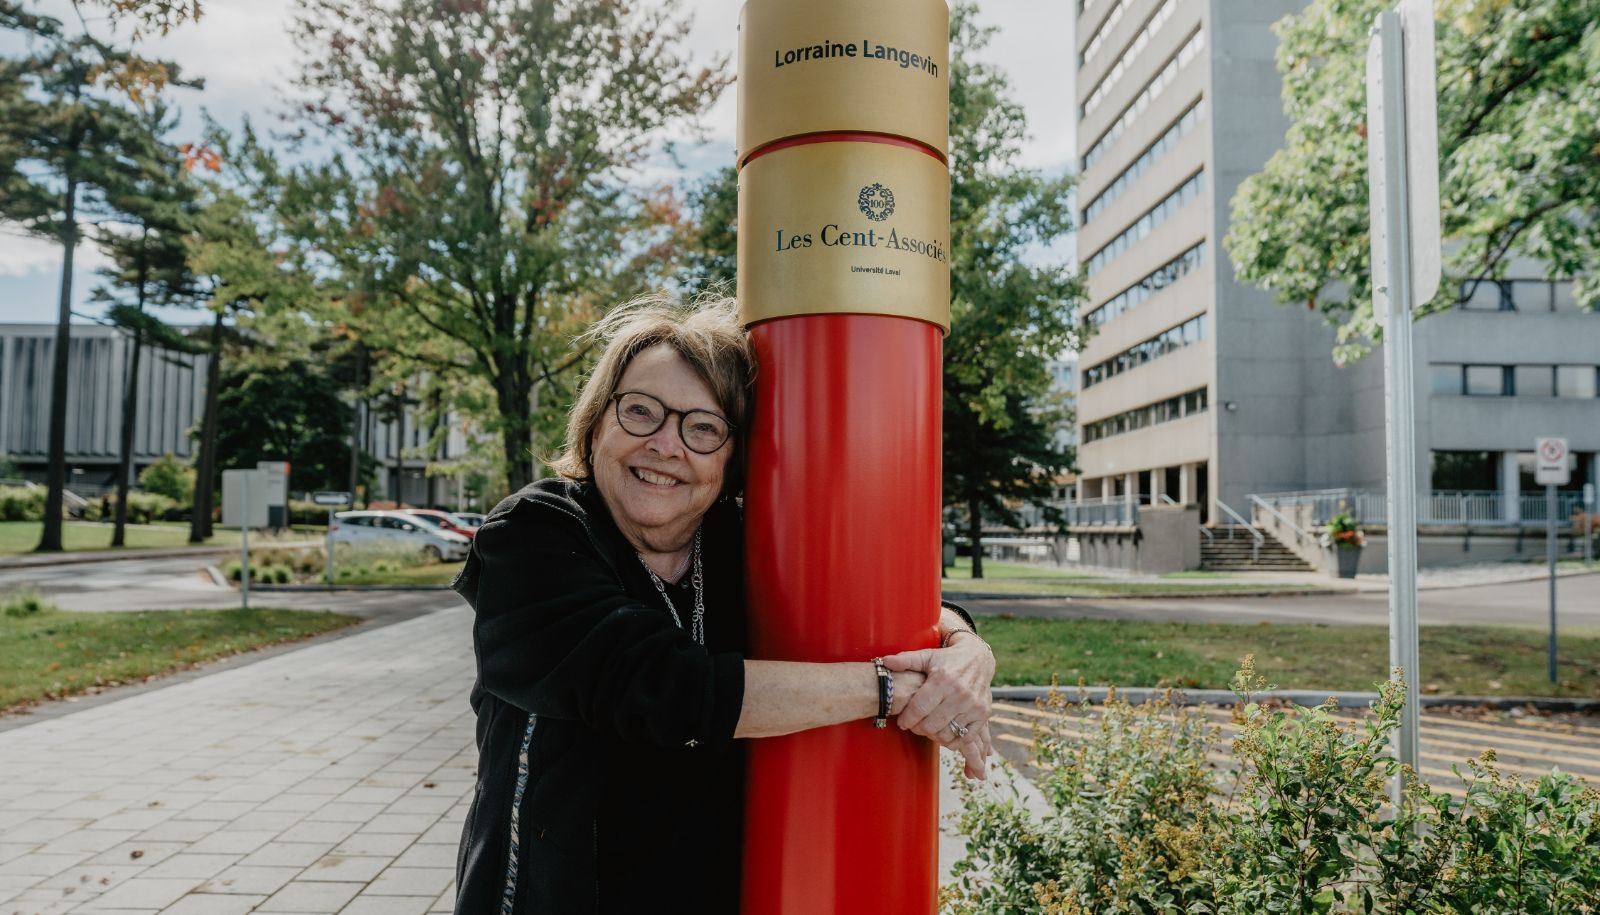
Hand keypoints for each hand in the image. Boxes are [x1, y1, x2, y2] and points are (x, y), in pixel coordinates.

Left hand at [881, 632, 995, 778]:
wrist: (978, 658)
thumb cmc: (947, 659)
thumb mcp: (926, 656)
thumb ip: (905, 660)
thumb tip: (884, 662)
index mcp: (942, 679)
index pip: (919, 709)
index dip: (906, 719)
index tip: (902, 722)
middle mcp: (959, 693)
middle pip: (931, 725)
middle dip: (917, 728)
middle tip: (913, 725)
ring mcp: (973, 706)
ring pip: (946, 734)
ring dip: (933, 735)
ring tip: (927, 728)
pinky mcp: (983, 714)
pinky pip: (964, 738)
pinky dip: (952, 741)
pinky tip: (943, 733)